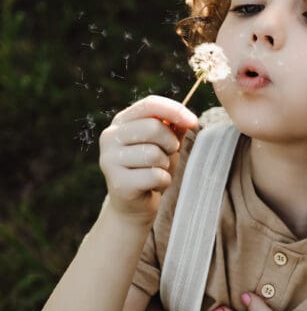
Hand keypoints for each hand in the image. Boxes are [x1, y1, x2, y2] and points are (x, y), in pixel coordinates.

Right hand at [99, 96, 197, 224]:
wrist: (135, 205)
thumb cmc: (151, 169)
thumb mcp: (164, 144)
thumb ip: (173, 128)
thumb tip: (189, 119)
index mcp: (121, 122)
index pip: (149, 105)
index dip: (174, 110)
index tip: (194, 122)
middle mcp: (110, 137)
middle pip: (153, 128)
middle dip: (171, 143)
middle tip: (169, 155)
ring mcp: (110, 160)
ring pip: (154, 154)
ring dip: (166, 165)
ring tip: (158, 172)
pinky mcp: (118, 183)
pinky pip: (155, 176)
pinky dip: (164, 182)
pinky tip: (154, 186)